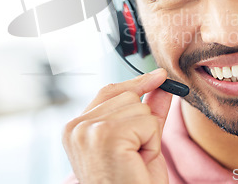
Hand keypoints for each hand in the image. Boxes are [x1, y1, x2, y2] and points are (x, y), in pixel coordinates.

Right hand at [62, 68, 172, 183]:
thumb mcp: (141, 142)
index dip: (136, 84)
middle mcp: (76, 127)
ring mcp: (87, 130)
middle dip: (142, 123)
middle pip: (127, 96)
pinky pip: (146, 121)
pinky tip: (136, 161)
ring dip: (147, 134)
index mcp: (76, 128)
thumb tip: (161, 84)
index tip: (158, 76)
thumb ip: (148, 111)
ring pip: (139, 107)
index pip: (109, 91)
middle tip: (134, 154)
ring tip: (134, 160)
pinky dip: (151, 142)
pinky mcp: (104, 135)